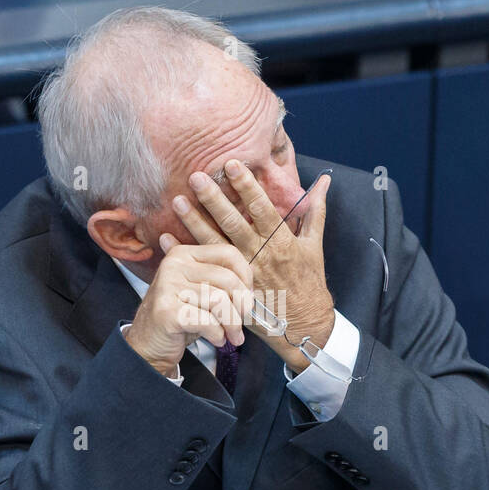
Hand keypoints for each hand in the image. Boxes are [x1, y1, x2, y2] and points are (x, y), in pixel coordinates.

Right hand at [124, 241, 254, 379]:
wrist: (149, 344)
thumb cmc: (181, 317)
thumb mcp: (201, 292)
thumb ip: (223, 282)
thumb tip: (252, 288)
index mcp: (184, 254)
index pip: (229, 253)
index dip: (246, 277)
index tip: (247, 297)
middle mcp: (174, 265)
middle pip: (228, 279)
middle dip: (242, 307)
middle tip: (240, 324)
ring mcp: (168, 287)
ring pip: (220, 302)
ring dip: (232, 324)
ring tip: (231, 336)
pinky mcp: (167, 312)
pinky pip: (208, 322)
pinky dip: (218, 335)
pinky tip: (216, 339)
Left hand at [174, 160, 332, 372]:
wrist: (303, 324)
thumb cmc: (309, 281)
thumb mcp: (315, 245)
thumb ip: (316, 211)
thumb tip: (324, 181)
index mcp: (281, 241)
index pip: (262, 208)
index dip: (247, 186)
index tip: (231, 165)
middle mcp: (260, 255)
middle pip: (234, 224)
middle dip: (214, 199)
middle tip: (195, 177)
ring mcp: (242, 273)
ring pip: (215, 244)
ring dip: (194, 222)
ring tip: (177, 202)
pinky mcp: (229, 288)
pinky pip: (203, 267)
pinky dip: (183, 252)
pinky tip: (164, 238)